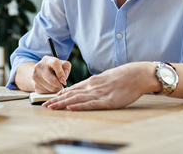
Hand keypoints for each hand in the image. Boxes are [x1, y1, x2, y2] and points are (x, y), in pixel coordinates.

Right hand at [32, 56, 70, 93]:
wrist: (40, 72)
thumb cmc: (54, 68)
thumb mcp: (62, 64)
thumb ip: (66, 68)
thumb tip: (64, 78)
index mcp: (47, 60)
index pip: (55, 64)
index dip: (61, 73)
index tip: (64, 80)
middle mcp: (39, 67)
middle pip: (52, 80)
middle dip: (59, 84)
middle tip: (61, 83)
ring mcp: (35, 77)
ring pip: (51, 88)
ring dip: (56, 88)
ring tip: (56, 84)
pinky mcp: (35, 86)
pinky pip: (47, 93)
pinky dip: (51, 91)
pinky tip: (50, 86)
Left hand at [42, 62, 158, 110]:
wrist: (137, 75)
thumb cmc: (123, 77)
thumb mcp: (106, 79)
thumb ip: (95, 84)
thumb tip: (86, 89)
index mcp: (92, 81)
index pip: (73, 89)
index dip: (60, 94)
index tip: (51, 98)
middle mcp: (92, 87)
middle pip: (71, 94)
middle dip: (56, 100)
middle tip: (45, 105)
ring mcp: (99, 93)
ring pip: (77, 99)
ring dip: (62, 103)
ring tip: (52, 107)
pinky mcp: (108, 101)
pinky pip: (91, 104)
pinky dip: (79, 106)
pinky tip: (70, 107)